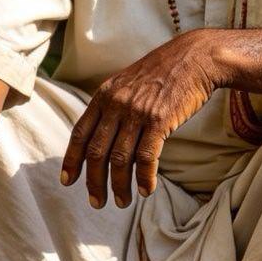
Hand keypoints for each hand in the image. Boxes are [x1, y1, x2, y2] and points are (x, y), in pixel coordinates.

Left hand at [59, 30, 219, 207]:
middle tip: (97, 202)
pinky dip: (144, 178)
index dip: (72, 160)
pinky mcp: (159, 120)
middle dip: (94, 182)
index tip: (67, 181)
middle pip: (97, 152)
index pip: (80, 133)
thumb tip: (102, 137)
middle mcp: (116, 104)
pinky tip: (145, 190)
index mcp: (104, 96)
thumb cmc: (162, 74)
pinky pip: (146, 157)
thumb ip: (112, 106)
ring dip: (119, 185)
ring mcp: (137, 113)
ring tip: (122, 202)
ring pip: (120, 159)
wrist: (194, 57)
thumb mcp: (127, 83)